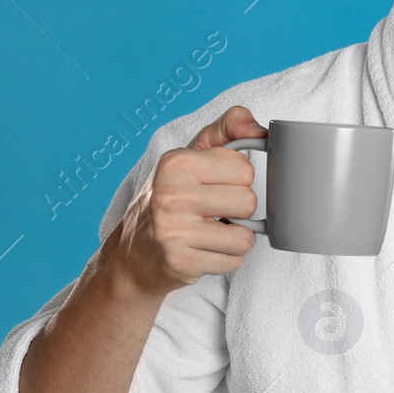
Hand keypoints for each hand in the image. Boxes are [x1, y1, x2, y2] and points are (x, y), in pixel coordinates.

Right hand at [104, 105, 267, 299]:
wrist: (132, 254)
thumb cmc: (170, 199)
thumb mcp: (192, 155)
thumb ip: (228, 129)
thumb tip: (261, 130)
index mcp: (176, 163)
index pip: (244, 168)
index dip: (236, 179)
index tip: (213, 185)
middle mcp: (171, 196)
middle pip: (249, 202)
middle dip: (238, 210)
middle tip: (211, 212)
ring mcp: (174, 232)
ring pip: (245, 236)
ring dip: (234, 237)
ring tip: (209, 232)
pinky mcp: (181, 263)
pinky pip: (234, 261)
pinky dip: (226, 258)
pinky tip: (203, 250)